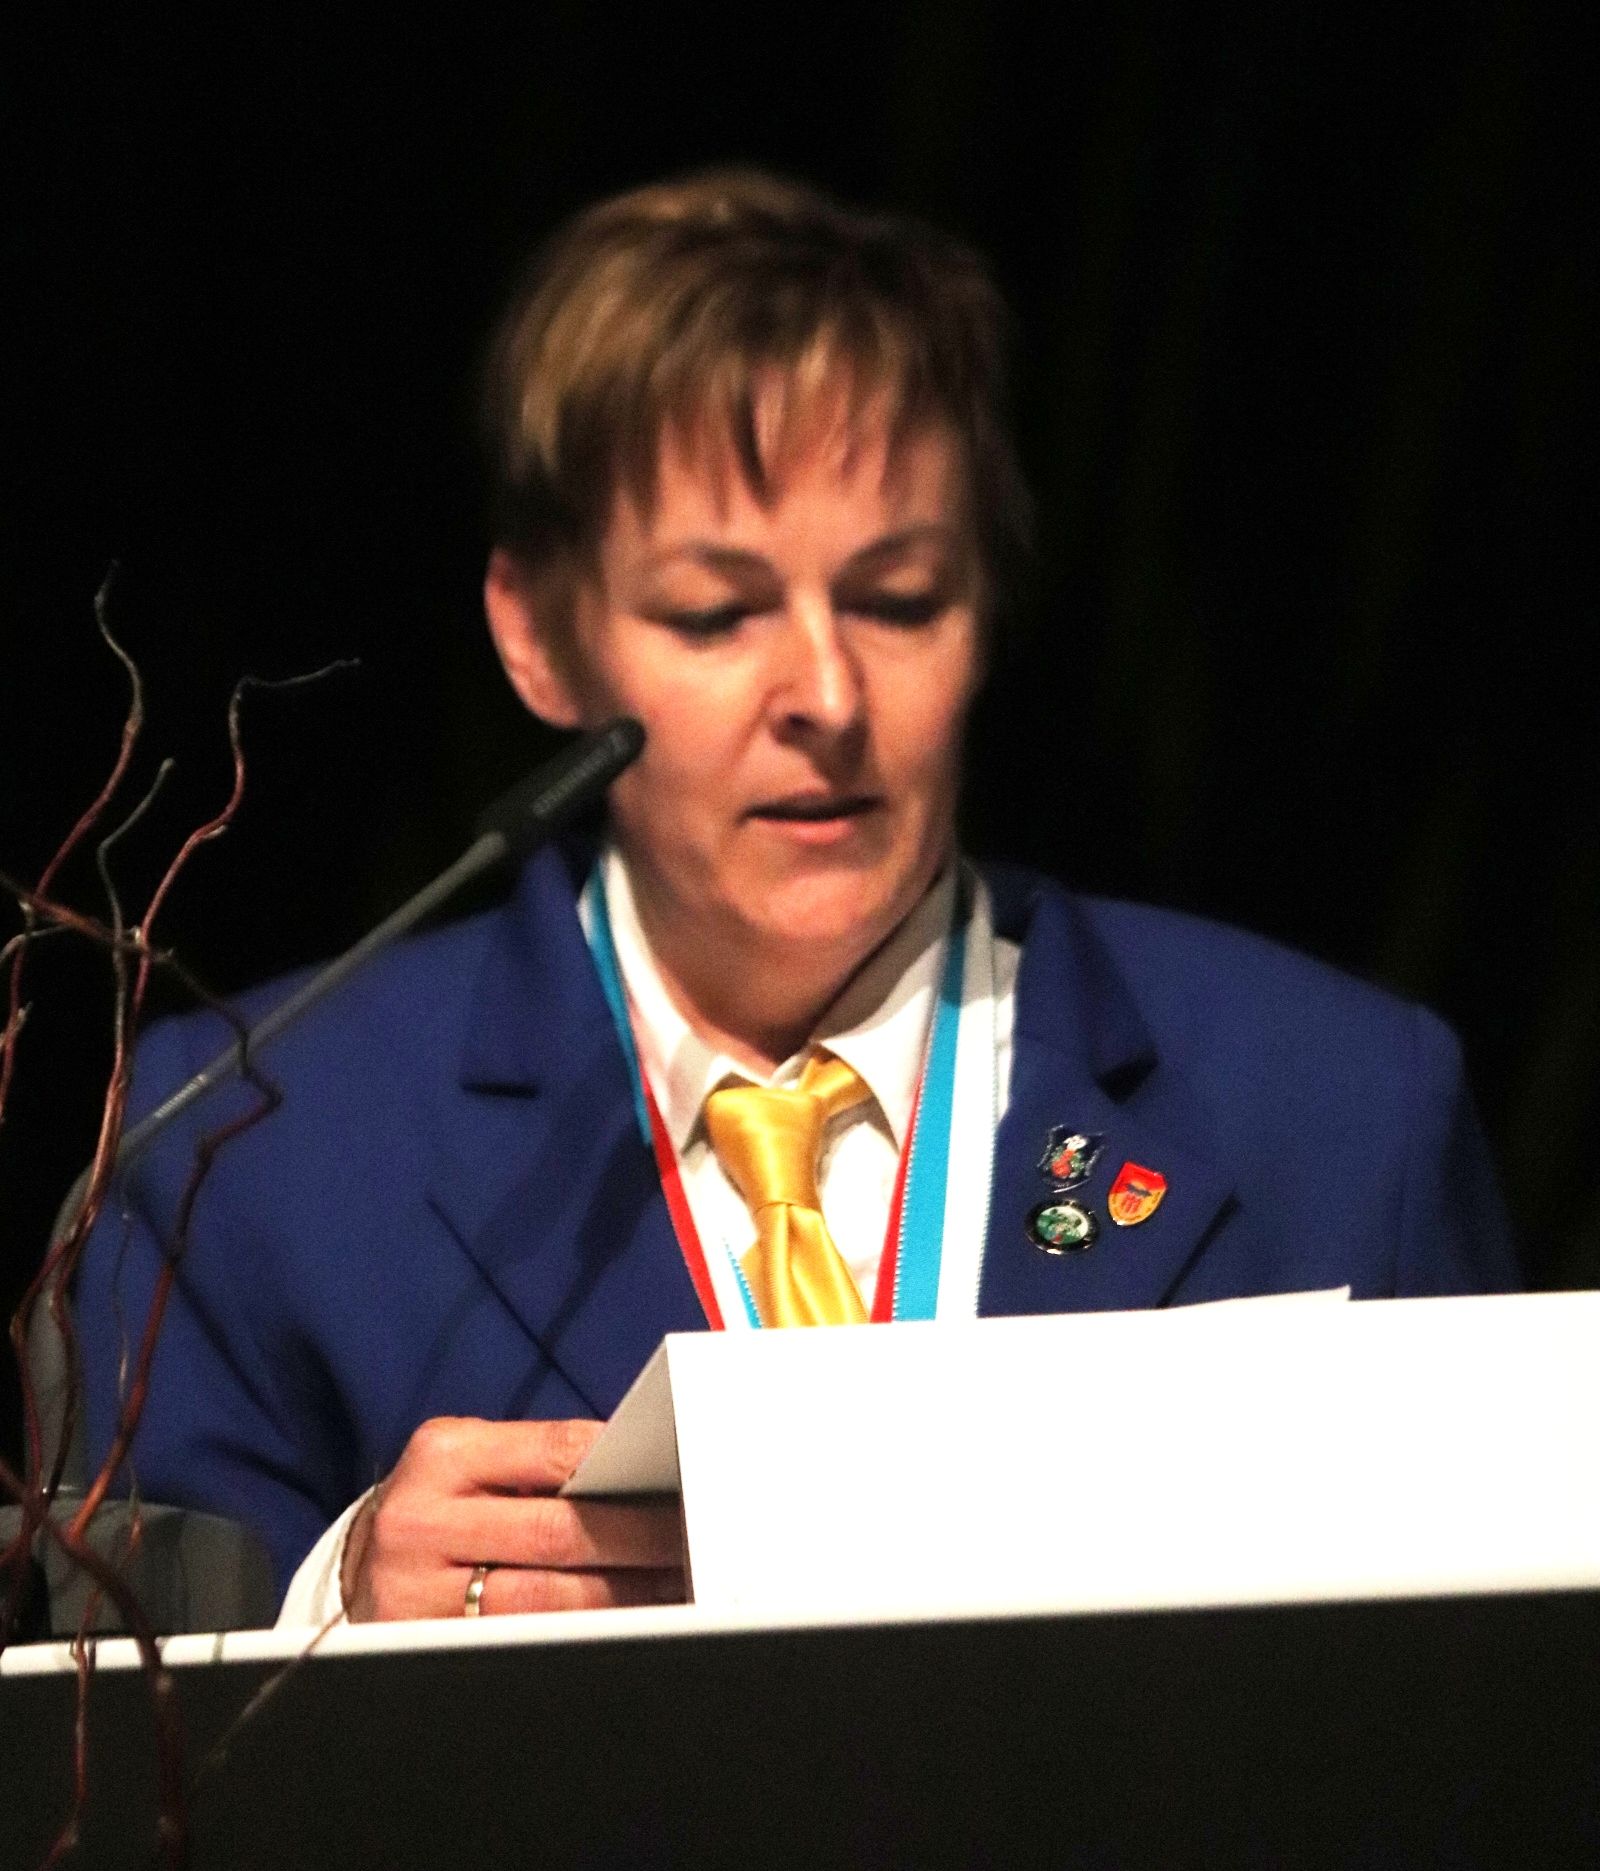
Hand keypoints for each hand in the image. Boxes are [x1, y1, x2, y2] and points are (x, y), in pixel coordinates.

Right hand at [341, 1417, 684, 1620]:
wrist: (360, 1572)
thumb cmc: (444, 1507)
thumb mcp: (474, 1465)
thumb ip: (544, 1465)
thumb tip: (645, 1476)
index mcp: (445, 1454)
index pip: (557, 1452)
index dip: (627, 1470)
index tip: (680, 1483)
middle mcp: (422, 1520)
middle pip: (557, 1533)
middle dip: (638, 1541)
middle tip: (694, 1543)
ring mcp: (417, 1593)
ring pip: (546, 1600)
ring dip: (623, 1596)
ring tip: (674, 1588)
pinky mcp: (424, 1649)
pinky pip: (523, 1644)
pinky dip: (583, 1634)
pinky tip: (623, 1626)